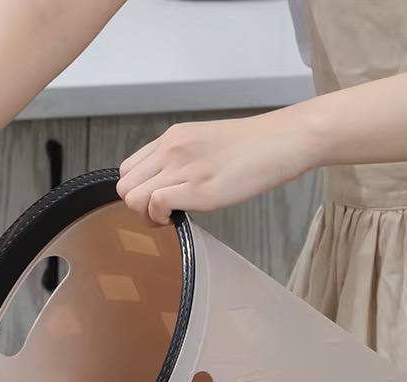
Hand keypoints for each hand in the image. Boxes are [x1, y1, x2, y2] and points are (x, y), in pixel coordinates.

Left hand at [117, 104, 322, 223]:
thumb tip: (167, 186)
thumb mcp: (205, 144)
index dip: (137, 189)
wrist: (282, 141)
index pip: (127, 168)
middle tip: (162, 212)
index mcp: (171, 139)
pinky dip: (160, 217)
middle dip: (137, 205)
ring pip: (132, 197)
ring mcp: (182, 169)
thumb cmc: (252, 147)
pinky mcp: (197, 189)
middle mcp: (170, 150)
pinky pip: (155, 205)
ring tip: (170, 215)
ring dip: (146, 214)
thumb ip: (180, 160)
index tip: (157, 198)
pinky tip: (178, 217)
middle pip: (124, 185)